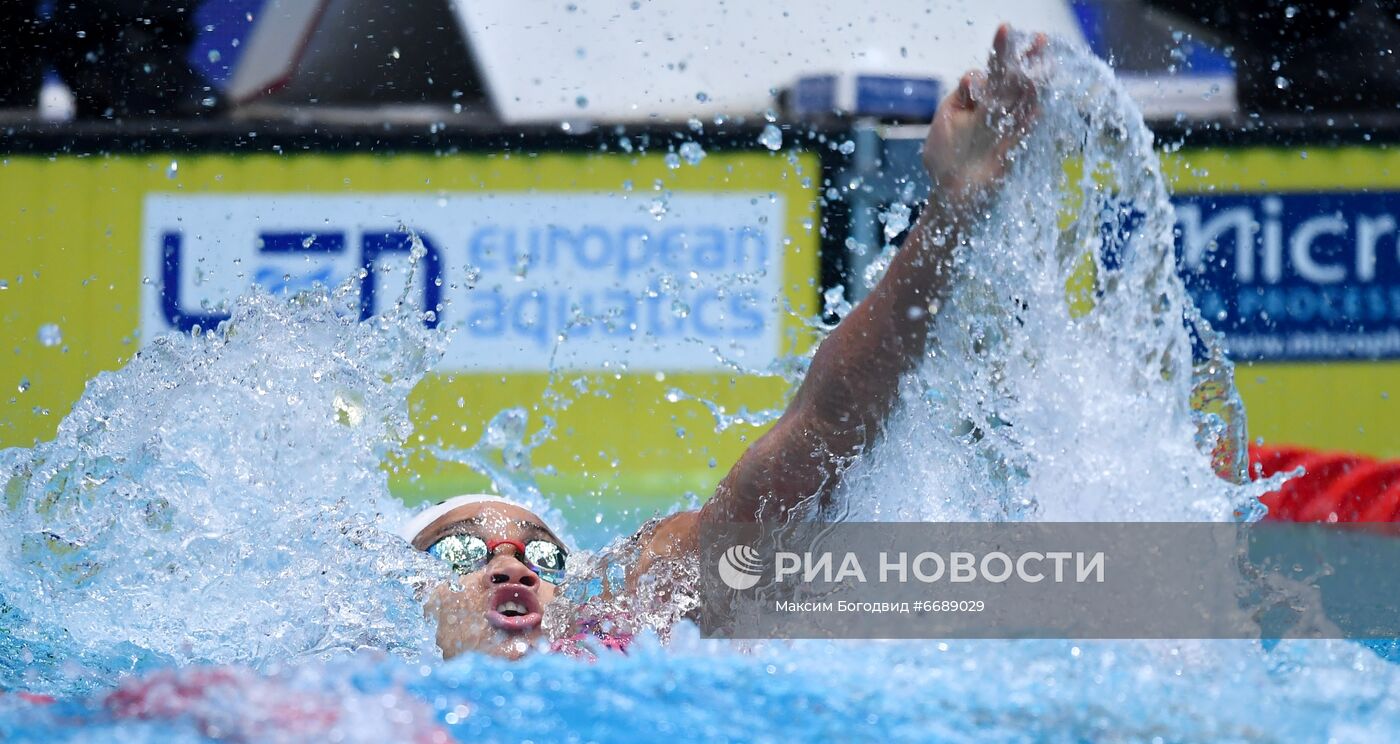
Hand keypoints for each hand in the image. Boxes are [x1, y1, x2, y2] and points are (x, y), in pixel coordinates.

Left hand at [922, 24, 1045, 214]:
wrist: (952, 194)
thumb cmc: (943, 158)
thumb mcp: (943, 122)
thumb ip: (956, 99)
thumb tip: (973, 78)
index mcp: (975, 100)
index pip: (987, 73)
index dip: (985, 71)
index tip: (972, 85)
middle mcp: (993, 109)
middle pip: (1011, 78)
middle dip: (1023, 58)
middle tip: (1040, 39)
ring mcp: (1005, 127)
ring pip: (1024, 98)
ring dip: (1036, 81)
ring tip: (1046, 63)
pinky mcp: (1013, 147)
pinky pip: (1025, 128)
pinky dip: (1031, 115)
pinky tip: (1039, 101)